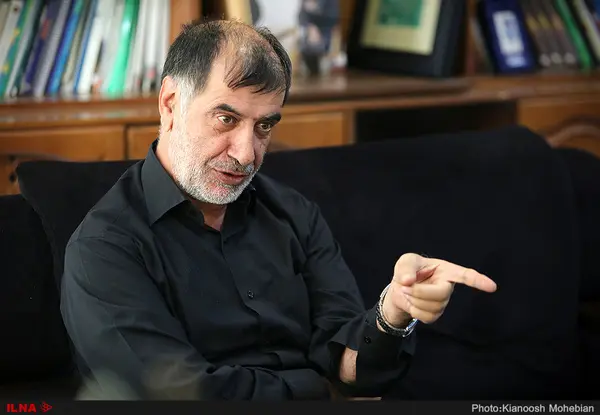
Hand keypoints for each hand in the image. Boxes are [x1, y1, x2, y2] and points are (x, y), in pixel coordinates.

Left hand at [381, 253, 496, 325]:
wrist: (399, 289)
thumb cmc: (408, 271)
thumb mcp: (406, 261)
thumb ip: (406, 268)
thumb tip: (408, 280)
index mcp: (446, 271)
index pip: (465, 275)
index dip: (478, 280)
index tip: (492, 287)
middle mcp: (448, 286)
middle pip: (442, 293)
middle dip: (420, 291)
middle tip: (407, 286)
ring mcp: (443, 302)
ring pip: (433, 306)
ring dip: (414, 299)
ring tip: (409, 291)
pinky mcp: (435, 315)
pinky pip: (426, 317)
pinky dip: (413, 310)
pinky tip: (412, 303)